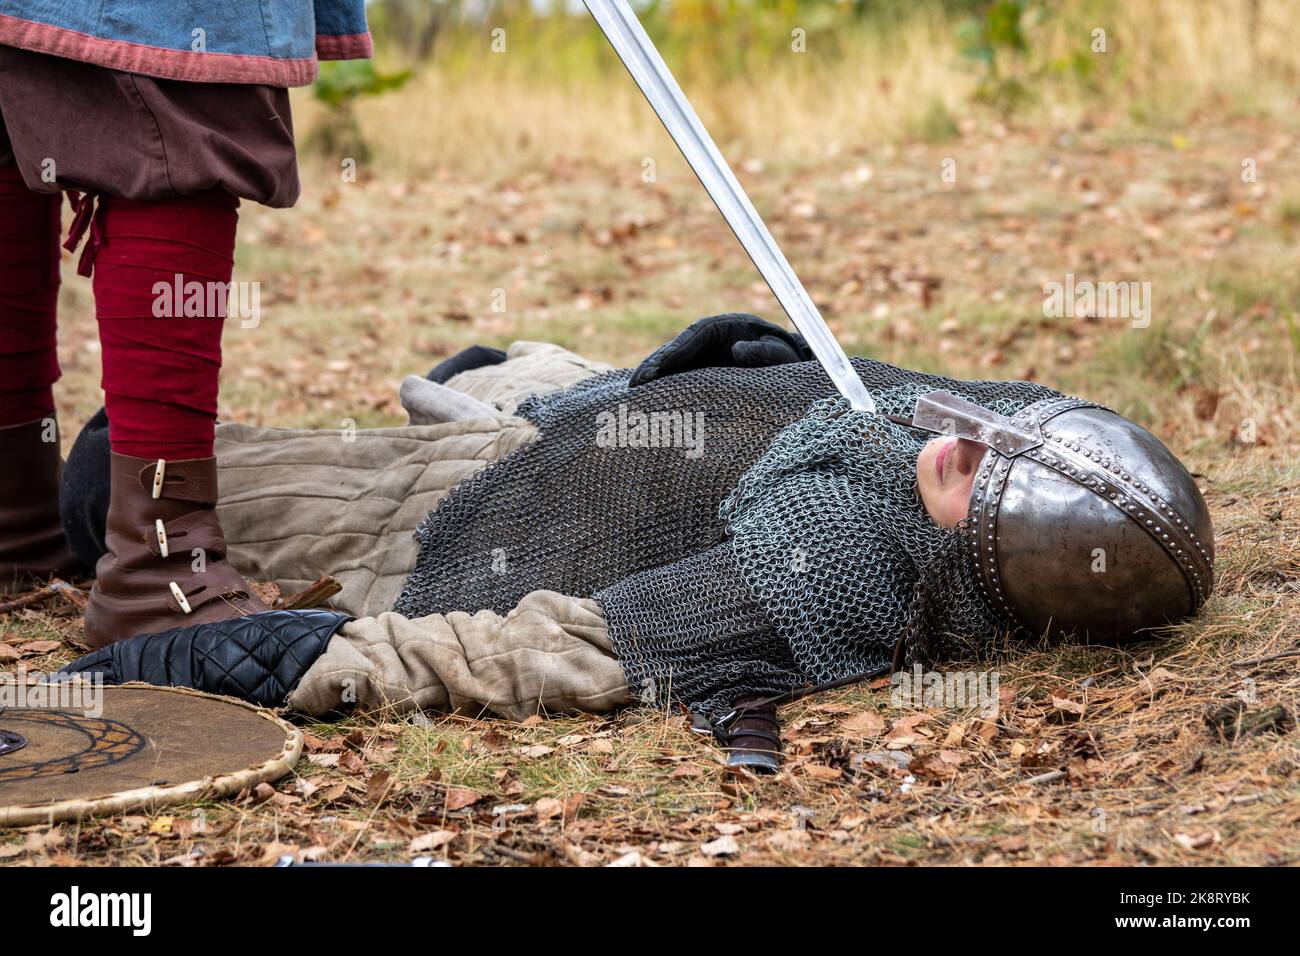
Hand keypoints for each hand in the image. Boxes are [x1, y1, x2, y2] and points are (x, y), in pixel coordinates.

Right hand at [629, 313, 811, 385]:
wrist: (788, 363)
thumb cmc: (786, 357)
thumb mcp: (780, 353)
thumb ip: (762, 353)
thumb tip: (737, 352)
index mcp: (726, 326)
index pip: (696, 333)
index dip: (678, 349)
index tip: (663, 365)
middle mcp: (709, 338)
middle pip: (676, 347)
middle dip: (655, 364)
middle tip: (638, 382)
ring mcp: (702, 353)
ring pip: (671, 362)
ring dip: (652, 375)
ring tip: (634, 391)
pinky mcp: (699, 369)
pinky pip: (676, 375)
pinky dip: (660, 384)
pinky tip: (645, 397)